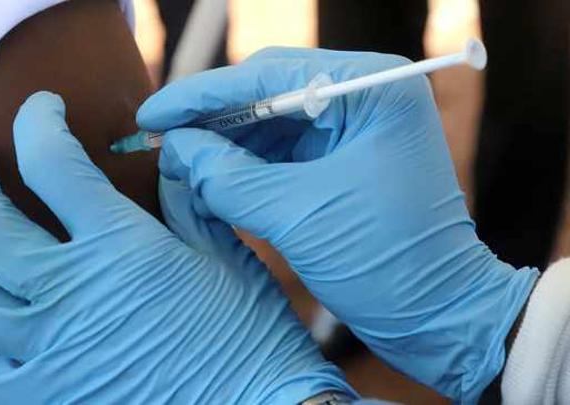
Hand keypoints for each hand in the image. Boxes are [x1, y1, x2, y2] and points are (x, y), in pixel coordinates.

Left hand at [0, 92, 355, 403]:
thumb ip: (187, 198)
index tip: (42, 109)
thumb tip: (167, 153)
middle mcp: (72, 294)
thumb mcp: (225, 254)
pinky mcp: (48, 397)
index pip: (52, 163)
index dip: (38, 121)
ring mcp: (51, 351)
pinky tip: (7, 321)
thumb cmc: (249, 335)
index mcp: (121, 248)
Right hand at [137, 48, 538, 402]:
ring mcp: (356, 126)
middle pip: (267, 92)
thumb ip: (230, 177)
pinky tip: (211, 178)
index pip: (268, 75)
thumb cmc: (388, 262)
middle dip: (210, 119)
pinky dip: (246, 165)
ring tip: (177, 162)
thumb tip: (177, 148)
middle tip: (156, 137)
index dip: (201, 96)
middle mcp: (366, 95)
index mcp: (372, 89)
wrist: (439, 314)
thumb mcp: (298, 216)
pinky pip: (283, 151)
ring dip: (224, 144)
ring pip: (270, 123)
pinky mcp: (345, 158)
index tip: (152, 114)